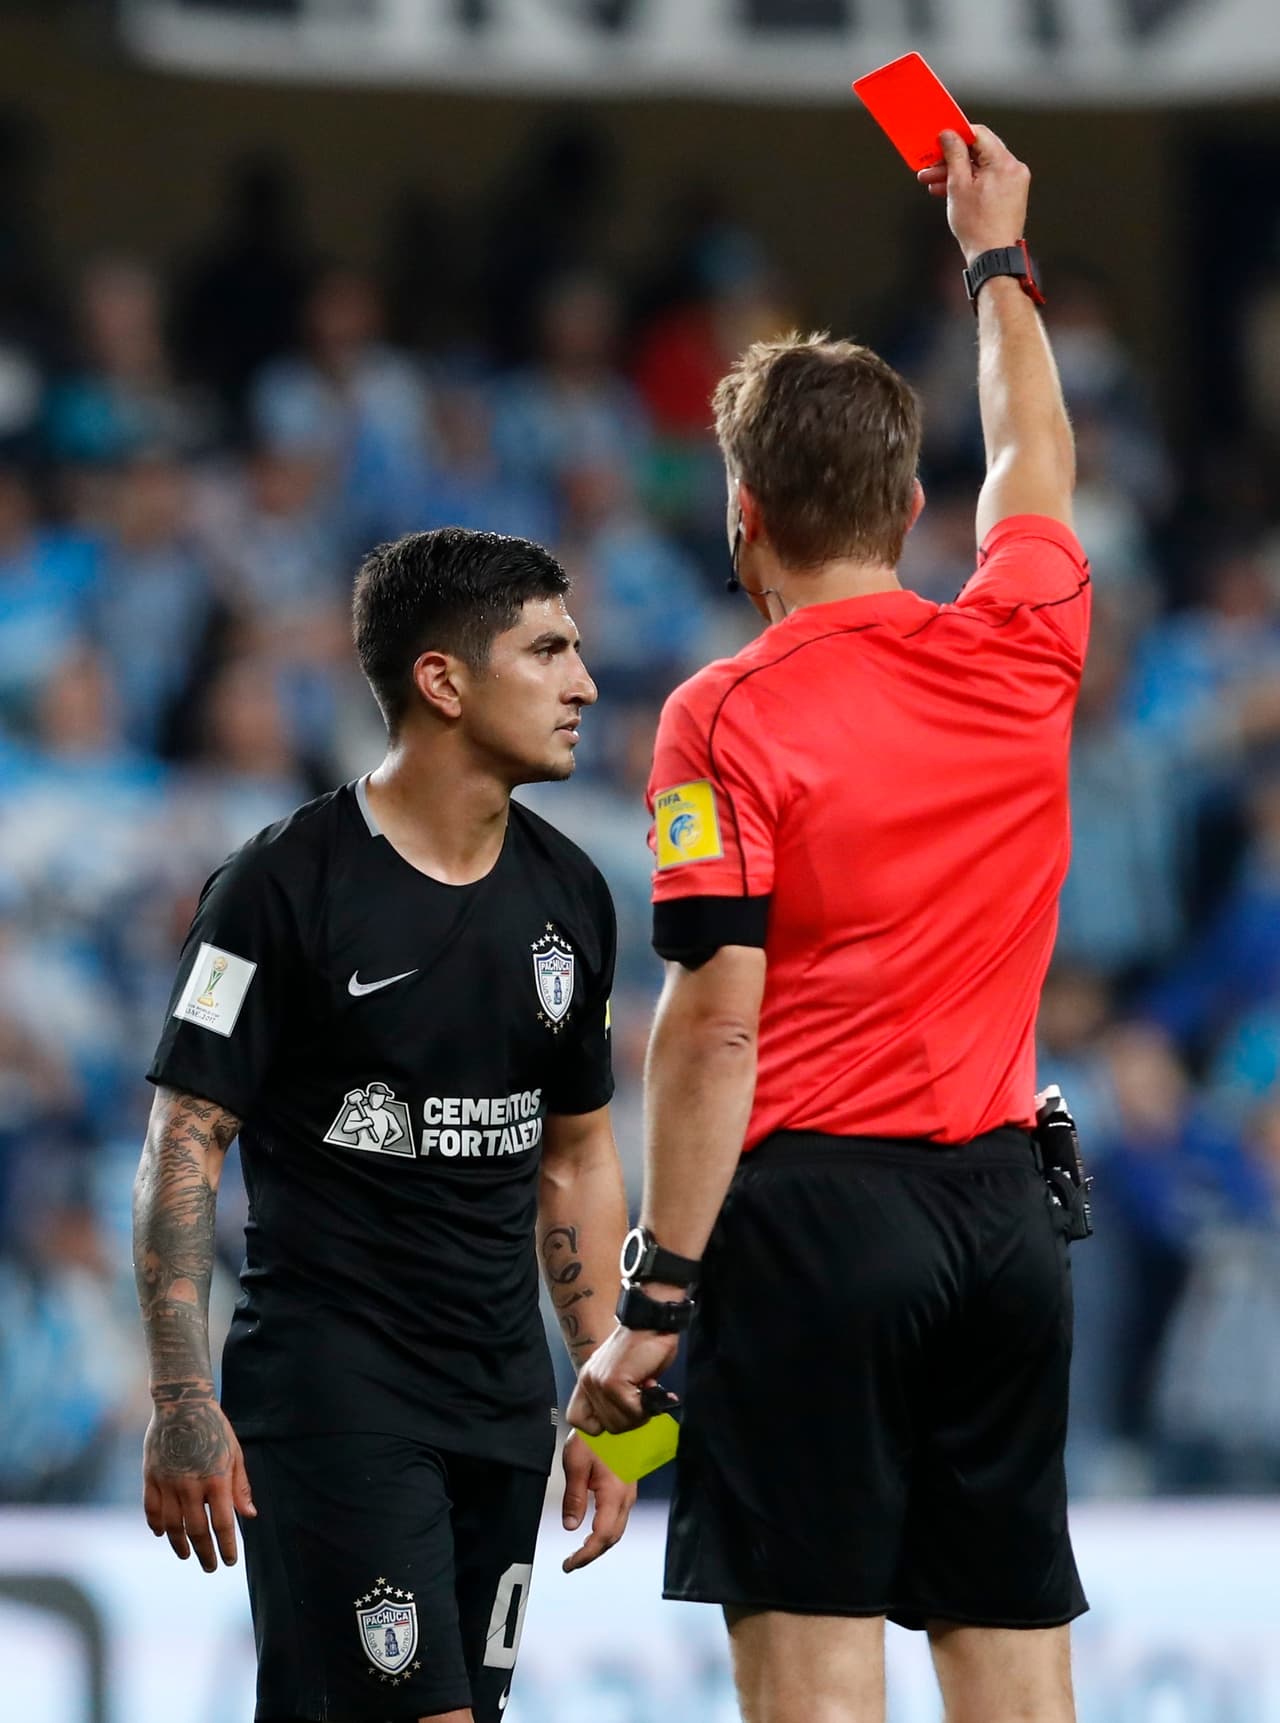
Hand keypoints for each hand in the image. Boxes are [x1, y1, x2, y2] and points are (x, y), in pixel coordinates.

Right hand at [142, 1391, 255, 1571]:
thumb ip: (240, 1486)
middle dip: (205, 1553)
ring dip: (180, 1545)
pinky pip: (151, 1509)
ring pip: (172, 1526)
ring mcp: (168, 1482)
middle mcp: (191, 1485)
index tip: (229, 1561)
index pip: (223, 1523)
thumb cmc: (214, 1428)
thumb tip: (249, 1515)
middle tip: (210, 1567)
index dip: (226, 1546)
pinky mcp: (151, 1477)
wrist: (181, 1404)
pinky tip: (163, 1534)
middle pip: (197, 1530)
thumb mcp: (234, 1453)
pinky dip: (156, 1525)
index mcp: (216, 1479)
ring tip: (187, 1556)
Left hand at [559, 1431, 637, 1572]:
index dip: (586, 1555)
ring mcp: (630, 1492)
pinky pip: (618, 1517)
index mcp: (615, 1494)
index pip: (602, 1537)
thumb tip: (570, 1526)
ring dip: (599, 1543)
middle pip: (612, 1537)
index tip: (569, 1564)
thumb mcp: (575, 1465)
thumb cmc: (594, 1436)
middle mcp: (627, 1497)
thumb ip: (574, 1498)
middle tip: (571, 1562)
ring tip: (579, 1551)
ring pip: (617, 1529)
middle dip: (592, 1554)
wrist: (613, 1415)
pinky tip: (592, 1530)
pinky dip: (605, 1530)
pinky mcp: (628, 1487)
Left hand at [567, 1325, 679, 1435]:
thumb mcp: (624, 1375)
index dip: (601, 1423)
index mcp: (588, 1379)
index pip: (577, 1419)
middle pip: (607, 1427)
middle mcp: (588, 1381)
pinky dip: (647, 1404)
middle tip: (643, 1398)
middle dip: (632, 1419)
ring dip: (641, 1412)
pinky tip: (651, 1384)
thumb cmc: (645, 1346)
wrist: (653, 1321)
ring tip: (646, 1388)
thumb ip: (618, 1397)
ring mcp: (598, 1382)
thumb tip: (628, 1420)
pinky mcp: (613, 1381)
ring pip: (619, 1423)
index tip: (622, 1412)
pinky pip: (633, 1411)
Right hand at [917, 125, 1030, 264]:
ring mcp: (1013, 183)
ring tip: (933, 183)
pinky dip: (969, 184)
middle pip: (978, 152)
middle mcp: (1013, 169)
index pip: (979, 134)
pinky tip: (948, 191)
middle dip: (951, 159)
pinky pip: (986, 181)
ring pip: (980, 169)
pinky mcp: (1009, 196)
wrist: (993, 257)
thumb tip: (949, 135)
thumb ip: (954, 156)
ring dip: (956, 173)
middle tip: (929, 166)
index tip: (939, 140)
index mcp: (1003, 163)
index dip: (956, 135)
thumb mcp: (959, 186)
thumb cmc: (978, 227)